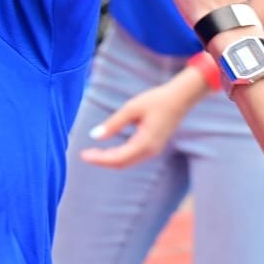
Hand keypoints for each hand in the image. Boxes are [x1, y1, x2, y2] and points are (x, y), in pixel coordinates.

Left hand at [81, 74, 201, 168]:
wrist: (180, 99)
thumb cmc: (155, 100)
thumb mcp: (131, 108)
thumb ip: (113, 123)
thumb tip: (94, 136)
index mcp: (145, 143)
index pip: (117, 158)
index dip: (99, 159)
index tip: (83, 155)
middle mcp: (150, 151)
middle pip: (122, 164)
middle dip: (102, 161)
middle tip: (84, 154)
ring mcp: (153, 150)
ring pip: (127, 162)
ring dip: (110, 160)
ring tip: (93, 153)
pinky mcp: (153, 147)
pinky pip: (133, 157)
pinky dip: (118, 156)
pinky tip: (108, 151)